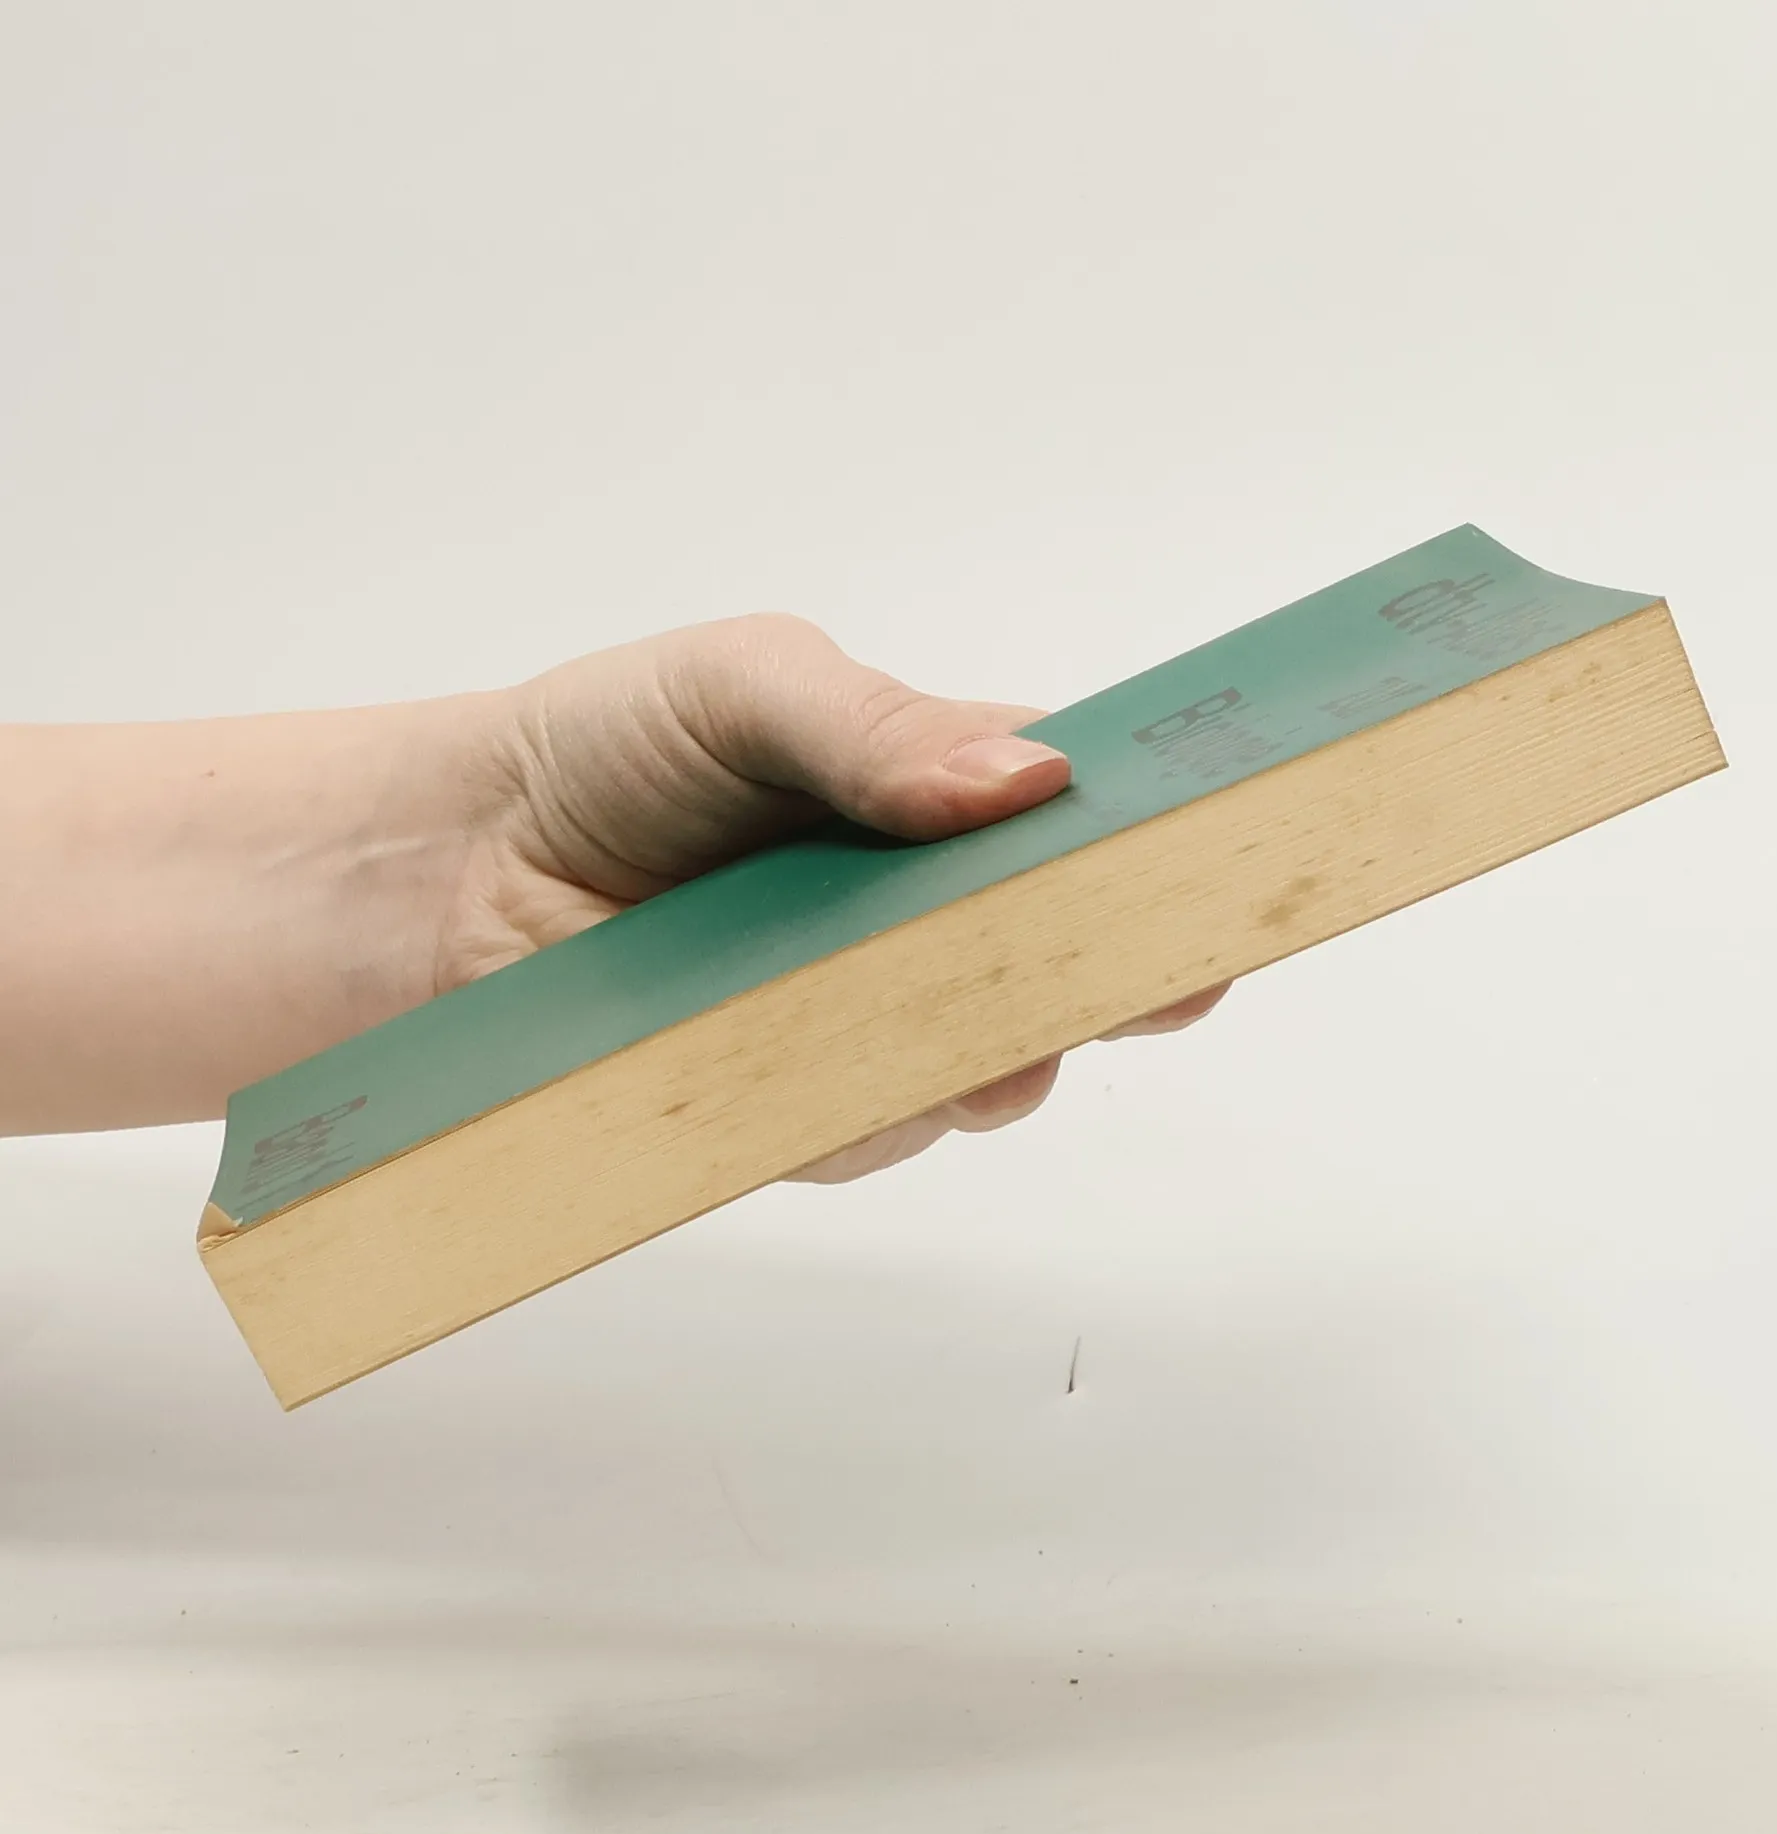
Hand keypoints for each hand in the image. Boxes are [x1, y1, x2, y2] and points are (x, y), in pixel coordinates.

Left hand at [443, 612, 1228, 1180]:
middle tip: (1167, 972)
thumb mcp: (747, 686)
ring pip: (992, 1059)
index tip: (1236, 854)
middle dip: (1132, 968)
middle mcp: (926, 915)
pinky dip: (886, 1109)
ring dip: (1008, 1051)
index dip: (1164, 839)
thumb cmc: (610, 752)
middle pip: (1072, 955)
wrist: (462, 874)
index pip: (1088, 818)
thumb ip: (880, 727)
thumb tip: (1031, 780)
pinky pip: (882, 1125)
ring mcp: (873, 1017)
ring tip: (995, 1033)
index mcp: (942, 791)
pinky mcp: (806, 1107)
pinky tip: (857, 1078)